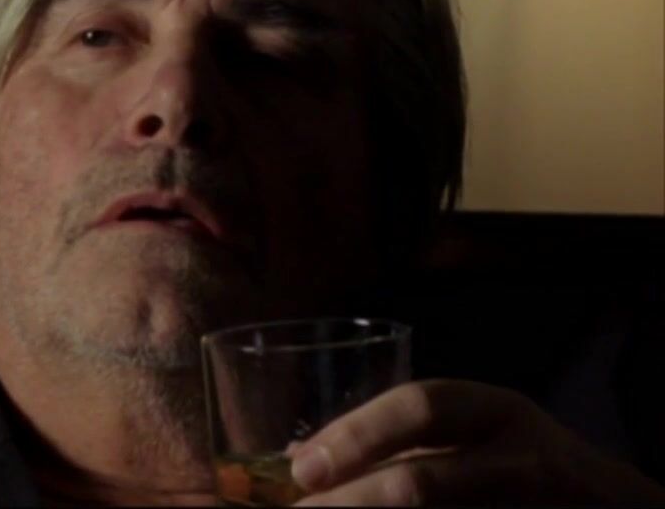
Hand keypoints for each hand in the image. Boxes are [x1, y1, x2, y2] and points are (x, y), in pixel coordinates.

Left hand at [287, 379, 664, 505]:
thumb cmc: (515, 455)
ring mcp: (524, 507)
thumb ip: (394, 438)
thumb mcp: (467, 428)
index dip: (357, 434)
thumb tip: (299, 457)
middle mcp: (517, 459)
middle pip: (422, 483)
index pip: (420, 408)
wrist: (606, 503)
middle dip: (352, 501)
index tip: (302, 467)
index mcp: (494, 410)